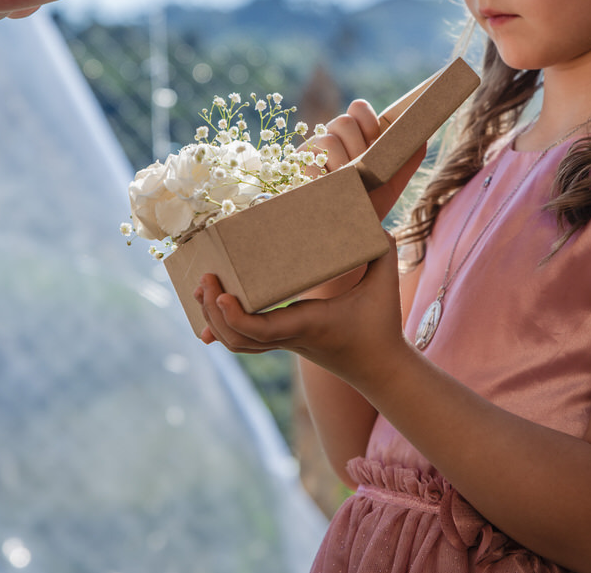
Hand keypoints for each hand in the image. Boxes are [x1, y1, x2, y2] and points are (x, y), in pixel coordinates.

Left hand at [194, 233, 411, 388]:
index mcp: (308, 324)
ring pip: (238, 344)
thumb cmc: (382, 326)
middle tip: (205, 279)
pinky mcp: (285, 343)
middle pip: (238, 338)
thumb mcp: (386, 286)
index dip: (234, 317)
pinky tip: (215, 307)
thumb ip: (382, 251)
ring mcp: (285, 343)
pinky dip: (225, 327)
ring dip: (214, 320)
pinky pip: (246, 341)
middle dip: (213, 312)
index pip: (262, 331)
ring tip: (204, 288)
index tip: (219, 295)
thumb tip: (374, 222)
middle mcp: (291, 337)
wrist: (380, 369)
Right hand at [303, 99, 426, 220]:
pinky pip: (311, 163)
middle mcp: (330, 140)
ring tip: (349, 184)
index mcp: (353, 137)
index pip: (358, 109)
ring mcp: (310, 154)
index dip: (368, 119)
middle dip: (358, 146)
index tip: (375, 139)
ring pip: (328, 141)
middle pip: (343, 122)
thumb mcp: (391, 181)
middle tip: (362, 170)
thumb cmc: (369, 204)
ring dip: (343, 163)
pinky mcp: (294, 170)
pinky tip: (331, 189)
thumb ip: (407, 157)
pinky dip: (325, 176)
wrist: (347, 233)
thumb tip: (422, 135)